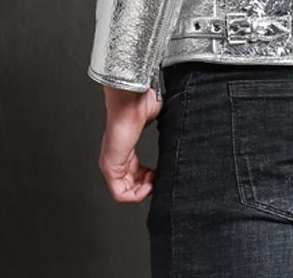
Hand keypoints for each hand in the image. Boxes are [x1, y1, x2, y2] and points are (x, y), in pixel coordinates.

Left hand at [99, 85, 162, 202]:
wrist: (133, 98)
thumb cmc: (142, 103)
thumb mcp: (159, 118)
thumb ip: (166, 127)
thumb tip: (182, 128)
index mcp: (126, 147)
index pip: (134, 172)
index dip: (150, 177)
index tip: (161, 173)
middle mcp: (116, 156)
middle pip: (130, 184)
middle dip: (147, 185)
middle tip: (159, 178)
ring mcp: (111, 162)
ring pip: (124, 192)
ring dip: (143, 191)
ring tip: (154, 182)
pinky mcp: (110, 166)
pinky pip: (120, 193)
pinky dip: (136, 195)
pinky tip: (149, 185)